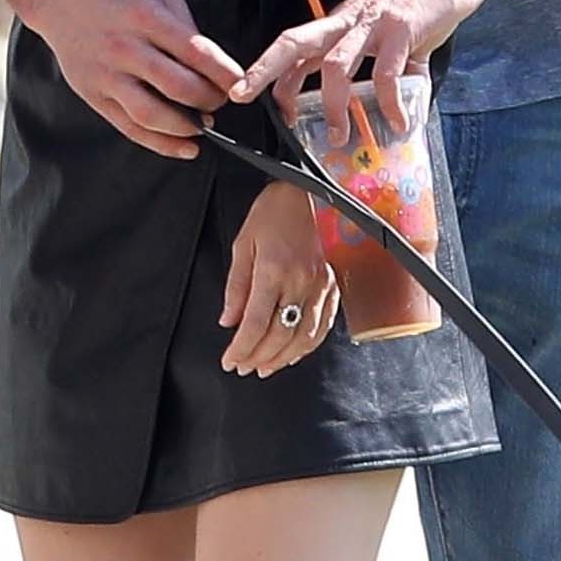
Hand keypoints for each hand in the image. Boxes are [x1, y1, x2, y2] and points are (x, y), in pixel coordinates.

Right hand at [24, 0, 244, 160]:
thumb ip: (186, 27)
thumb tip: (213, 64)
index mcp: (145, 18)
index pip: (195, 52)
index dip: (224, 73)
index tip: (240, 84)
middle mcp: (125, 48)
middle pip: (177, 87)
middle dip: (209, 100)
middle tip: (221, 101)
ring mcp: (106, 75)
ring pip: (152, 114)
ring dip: (187, 127)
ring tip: (204, 125)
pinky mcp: (93, 96)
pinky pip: (130, 128)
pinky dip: (161, 144)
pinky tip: (184, 147)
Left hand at [220, 181, 337, 375]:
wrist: (304, 193)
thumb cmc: (270, 215)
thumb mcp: (242, 246)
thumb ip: (236, 287)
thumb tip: (228, 321)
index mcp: (273, 269)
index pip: (255, 322)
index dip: (241, 348)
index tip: (229, 361)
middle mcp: (300, 281)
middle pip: (279, 335)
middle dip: (258, 357)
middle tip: (242, 367)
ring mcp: (320, 286)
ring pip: (303, 336)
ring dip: (283, 358)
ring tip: (264, 367)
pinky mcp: (332, 287)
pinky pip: (323, 325)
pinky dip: (307, 346)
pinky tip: (292, 354)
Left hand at [231, 0, 491, 144]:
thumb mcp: (388, 33)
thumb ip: (383, 68)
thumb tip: (386, 109)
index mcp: (339, 23)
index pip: (293, 45)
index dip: (269, 70)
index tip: (254, 97)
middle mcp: (348, 21)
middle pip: (294, 41)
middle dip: (265, 69)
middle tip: (242, 95)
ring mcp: (373, 24)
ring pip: (336, 65)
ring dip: (332, 106)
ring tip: (338, 137)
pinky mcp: (402, 29)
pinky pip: (387, 74)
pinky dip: (389, 104)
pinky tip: (397, 123)